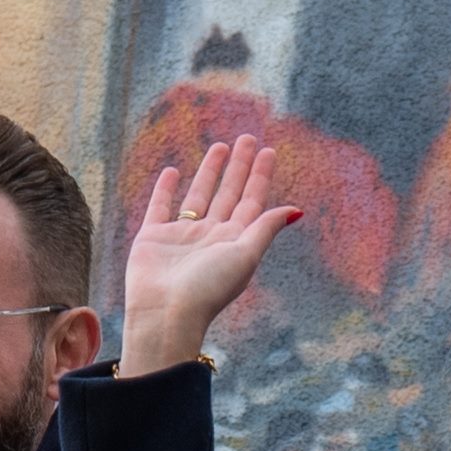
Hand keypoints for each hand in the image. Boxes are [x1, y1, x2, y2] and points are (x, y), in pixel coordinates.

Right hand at [117, 143, 303, 375]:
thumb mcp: (245, 255)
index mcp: (235, 240)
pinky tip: (173, 171)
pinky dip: (166, 189)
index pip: (252, 201)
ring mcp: (182, 236)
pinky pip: (161, 206)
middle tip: (247, 138)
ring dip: (210, 171)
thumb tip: (296, 210)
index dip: (260, 176)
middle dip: (239, 167)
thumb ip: (265, 229)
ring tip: (219, 146)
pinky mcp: (153, 237)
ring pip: (199, 195)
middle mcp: (211, 236)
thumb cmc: (209, 288)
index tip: (268, 151)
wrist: (166, 312)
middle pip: (229, 193)